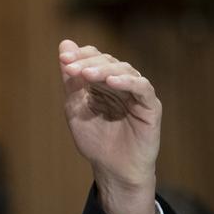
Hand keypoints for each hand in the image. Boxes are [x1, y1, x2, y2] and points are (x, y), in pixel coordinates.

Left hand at [59, 40, 160, 213]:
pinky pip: (142, 89)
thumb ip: (71, 80)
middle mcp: (122, 84)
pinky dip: (127, 82)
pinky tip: (111, 82)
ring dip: (104, 70)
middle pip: (108, 62)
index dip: (80, 56)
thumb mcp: (76, 108)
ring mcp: (137, 94)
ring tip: (87, 74)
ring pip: (125, 71)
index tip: (63, 59)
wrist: (112, 169)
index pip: (94, 58)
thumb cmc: (96, 141)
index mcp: (103, 83)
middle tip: (71, 67)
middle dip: (87, 63)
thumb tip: (64, 44)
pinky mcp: (151, 106)